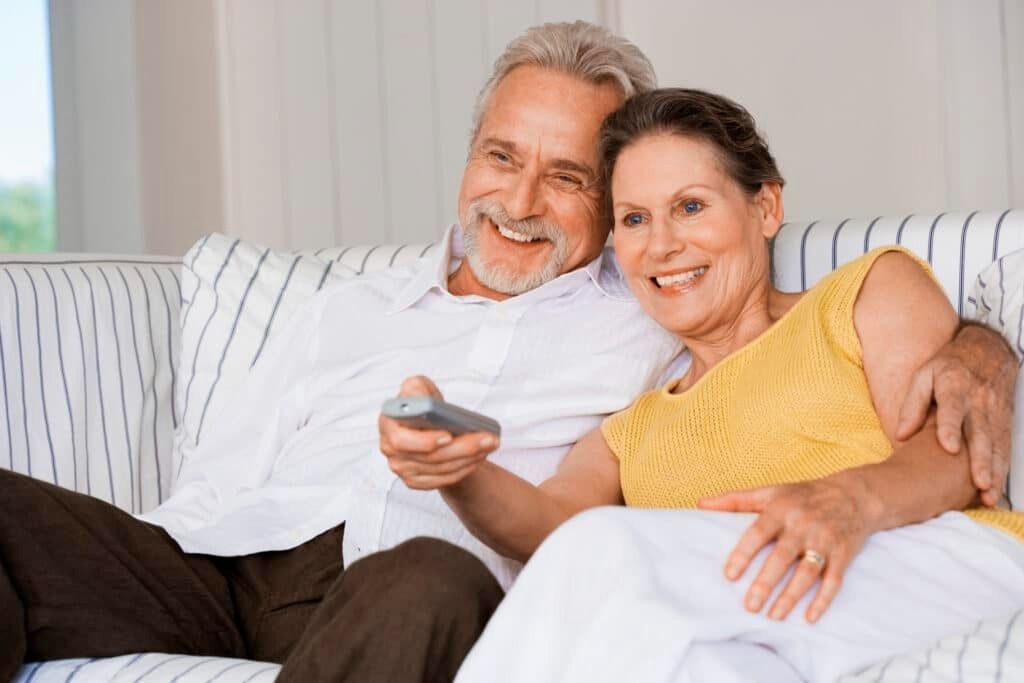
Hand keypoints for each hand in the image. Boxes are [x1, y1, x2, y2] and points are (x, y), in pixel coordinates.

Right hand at [378, 376, 498, 489]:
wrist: (427, 426)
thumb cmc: (422, 405)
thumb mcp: (417, 387)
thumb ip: (416, 388)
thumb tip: (420, 399)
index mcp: (388, 424)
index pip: (401, 440)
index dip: (425, 441)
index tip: (448, 435)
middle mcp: (390, 449)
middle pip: (429, 457)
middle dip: (462, 448)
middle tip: (487, 439)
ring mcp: (402, 468)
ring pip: (441, 469)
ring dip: (469, 458)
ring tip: (490, 444)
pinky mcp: (415, 481)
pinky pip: (444, 480)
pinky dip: (465, 469)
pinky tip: (479, 457)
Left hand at [699, 478, 874, 622]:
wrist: (854, 494)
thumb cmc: (803, 495)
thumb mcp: (770, 491)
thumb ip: (734, 500)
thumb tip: (700, 504)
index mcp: (781, 510)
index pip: (758, 532)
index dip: (743, 554)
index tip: (729, 575)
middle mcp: (802, 525)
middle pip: (782, 557)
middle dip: (766, 583)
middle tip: (750, 606)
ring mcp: (824, 541)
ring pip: (807, 572)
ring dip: (791, 596)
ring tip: (774, 616)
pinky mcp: (843, 555)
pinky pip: (834, 580)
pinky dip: (823, 600)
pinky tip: (809, 618)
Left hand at [896, 323, 1016, 505]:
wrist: (987, 352)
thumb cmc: (949, 366)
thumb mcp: (924, 375)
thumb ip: (912, 404)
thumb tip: (900, 435)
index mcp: (955, 387)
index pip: (953, 409)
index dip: (951, 428)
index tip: (949, 447)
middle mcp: (978, 402)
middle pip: (980, 433)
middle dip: (981, 460)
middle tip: (979, 483)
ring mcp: (994, 413)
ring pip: (996, 445)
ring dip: (995, 471)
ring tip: (988, 495)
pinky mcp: (1004, 423)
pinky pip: (1004, 448)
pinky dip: (1003, 469)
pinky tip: (996, 490)